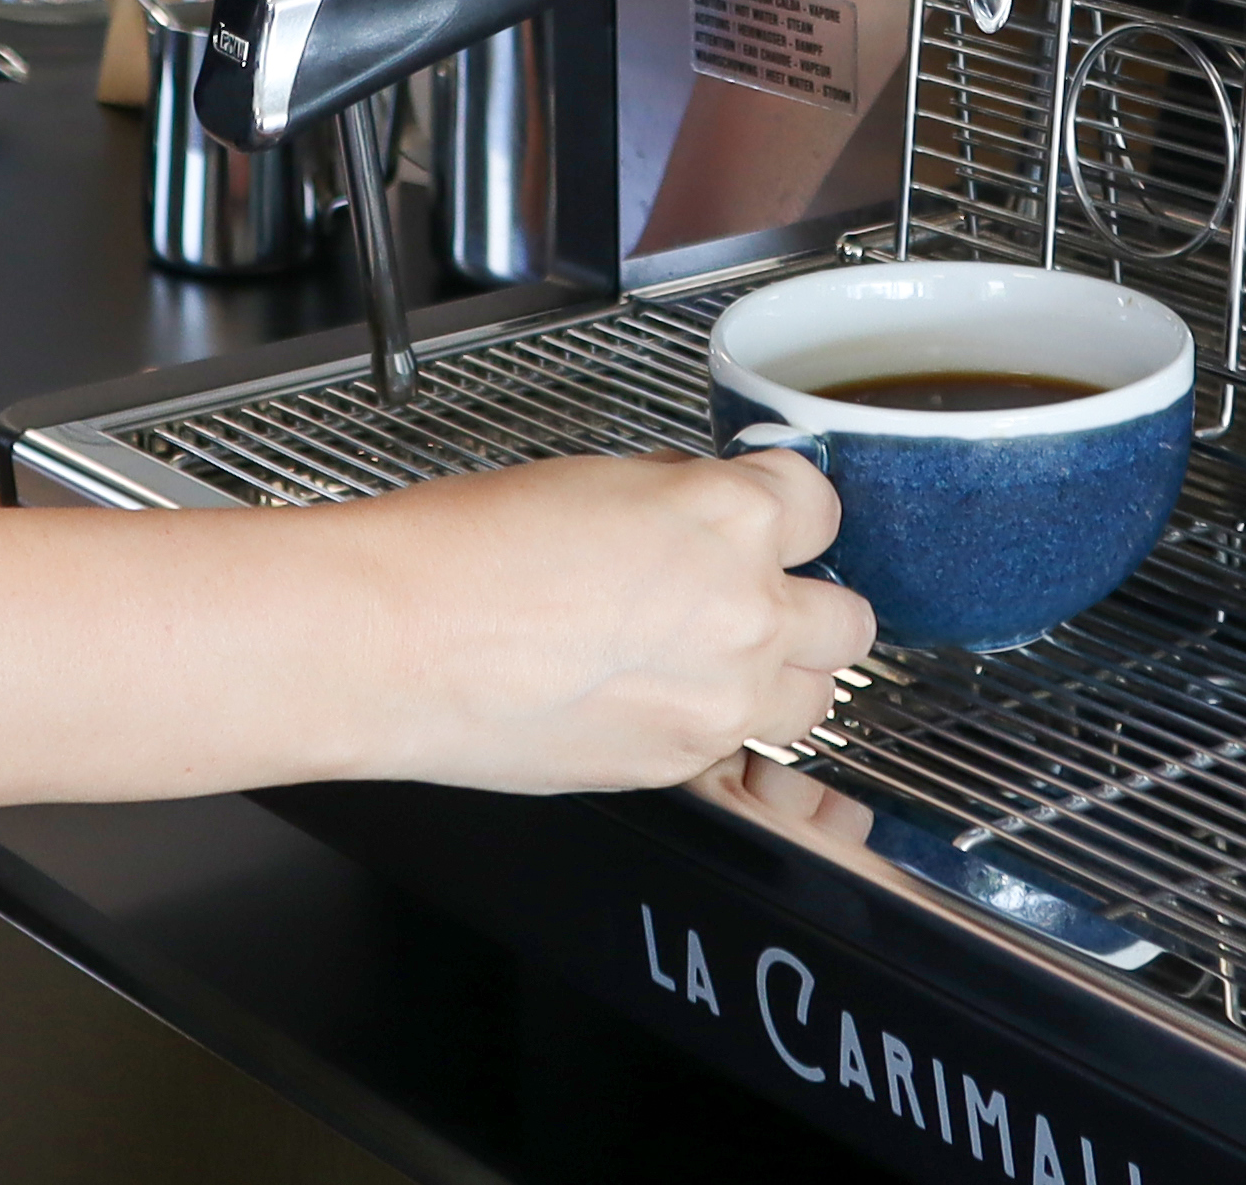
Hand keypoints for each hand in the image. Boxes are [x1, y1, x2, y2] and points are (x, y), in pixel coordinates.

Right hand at [329, 450, 869, 794]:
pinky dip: (722, 727)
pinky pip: (744, 749)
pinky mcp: (681, 765)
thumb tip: (709, 516)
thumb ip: (684, 500)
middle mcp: (746, 611)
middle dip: (808, 603)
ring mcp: (721, 700)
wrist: (397, 639)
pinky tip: (660, 697)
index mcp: (729, 517)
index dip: (788, 508)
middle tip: (758, 593)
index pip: (820, 506)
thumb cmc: (466, 551)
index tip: (770, 517)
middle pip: (849, 619)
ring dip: (784, 675)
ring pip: (818, 698)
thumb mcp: (599, 479)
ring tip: (721, 657)